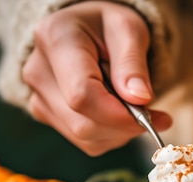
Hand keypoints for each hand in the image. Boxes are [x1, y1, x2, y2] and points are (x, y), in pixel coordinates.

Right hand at [23, 1, 171, 155]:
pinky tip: (119, 114)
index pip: (82, 95)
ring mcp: (38, 97)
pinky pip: (85, 142)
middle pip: (84, 124)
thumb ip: (133, 63)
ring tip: (134, 107)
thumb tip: (139, 99)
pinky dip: (111, 135)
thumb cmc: (108, 27)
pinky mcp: (46, 116)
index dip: (119, 115)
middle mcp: (39, 72)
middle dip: (125, 125)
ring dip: (121, 132)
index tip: (151, 114)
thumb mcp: (129, 30)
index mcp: (55, 40)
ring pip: (86, 138)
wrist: (87, 31)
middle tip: (154, 112)